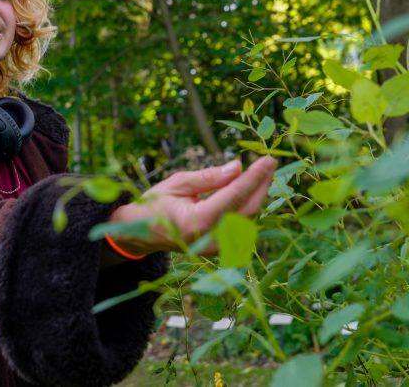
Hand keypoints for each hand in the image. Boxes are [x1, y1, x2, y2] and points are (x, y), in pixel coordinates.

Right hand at [107, 156, 276, 255]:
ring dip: (256, 195)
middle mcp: (209, 238)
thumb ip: (209, 177)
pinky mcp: (218, 249)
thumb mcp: (178, 183)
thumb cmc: (155, 203)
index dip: (253, 177)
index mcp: (197, 221)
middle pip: (247, 210)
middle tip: (269, 163)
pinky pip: (240, 226)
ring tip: (260, 173)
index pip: (234, 196)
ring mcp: (215, 247)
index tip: (267, 160)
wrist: (140, 233)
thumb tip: (238, 167)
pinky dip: (247, 206)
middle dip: (261, 185)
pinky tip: (248, 190)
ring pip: (248, 219)